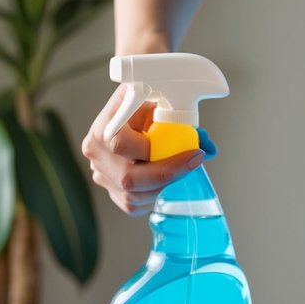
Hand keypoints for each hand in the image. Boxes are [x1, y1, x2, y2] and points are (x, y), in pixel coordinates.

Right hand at [82, 84, 215, 216]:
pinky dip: (153, 197)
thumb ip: (177, 114)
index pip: (123, 146)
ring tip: (181, 170)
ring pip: (132, 197)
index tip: (192, 151)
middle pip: (129, 180)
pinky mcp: (109, 189)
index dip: (159, 154)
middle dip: (167, 176)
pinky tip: (165, 183)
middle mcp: (96, 154)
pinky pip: (132, 205)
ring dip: (163, 188)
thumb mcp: (155, 97)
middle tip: (193, 165)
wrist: (125, 113)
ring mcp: (100, 174)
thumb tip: (208, 146)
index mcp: (102, 129)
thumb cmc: (142, 103)